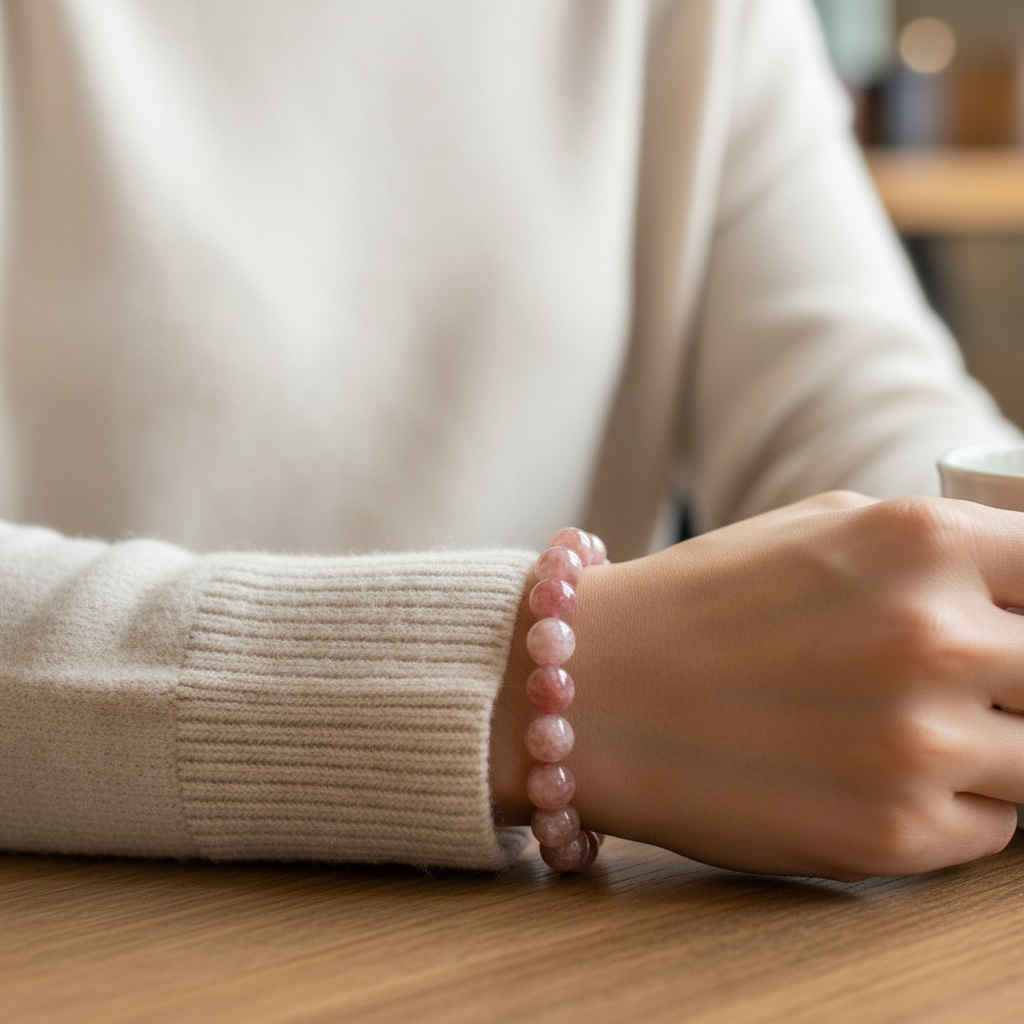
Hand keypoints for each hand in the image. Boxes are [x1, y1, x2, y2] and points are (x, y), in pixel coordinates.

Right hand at [493, 492, 1023, 879]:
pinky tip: (877, 772)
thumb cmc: (703, 602)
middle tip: (956, 679)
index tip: (1011, 621)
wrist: (596, 691)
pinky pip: (994, 825)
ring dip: (994, 745)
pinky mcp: (896, 834)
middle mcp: (934, 638)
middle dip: (1015, 677)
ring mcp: (919, 745)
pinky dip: (955, 802)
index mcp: (922, 541)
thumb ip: (938, 549)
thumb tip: (1023, 590)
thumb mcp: (822, 527)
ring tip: (908, 725)